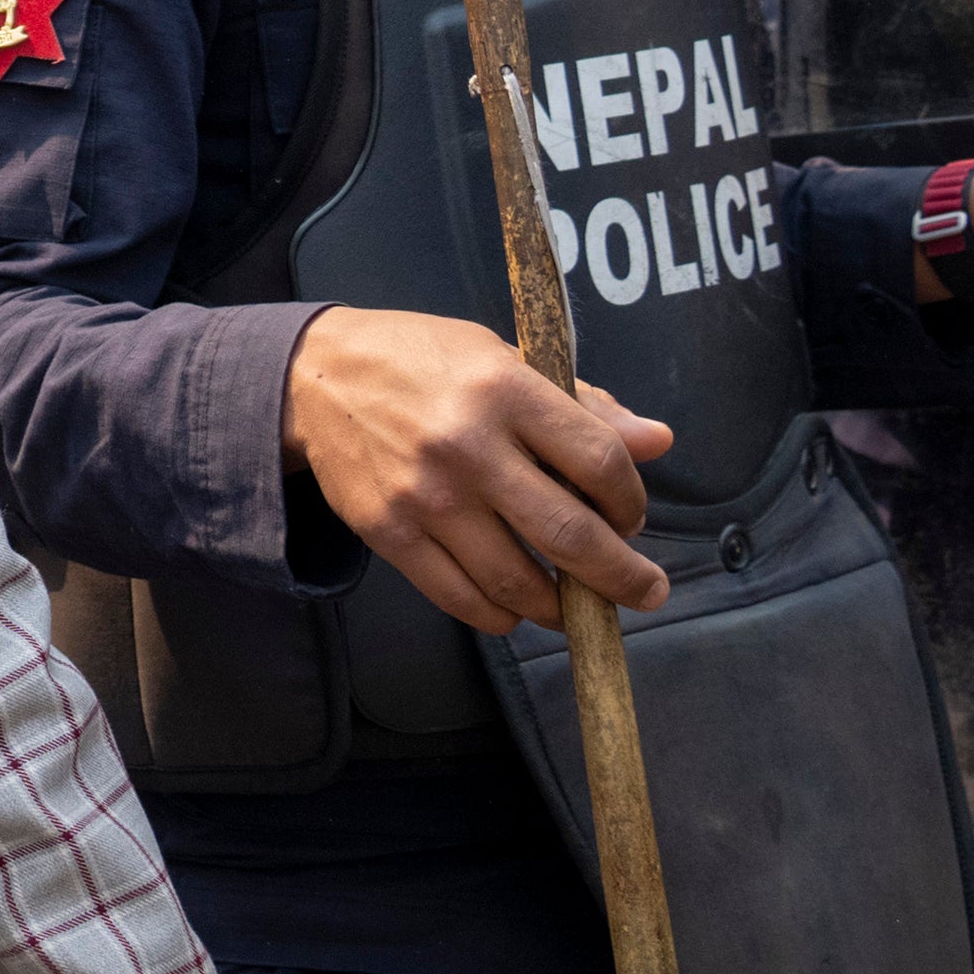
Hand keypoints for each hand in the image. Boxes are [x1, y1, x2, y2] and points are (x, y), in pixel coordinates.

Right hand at [285, 303, 669, 637]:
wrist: (316, 376)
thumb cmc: (422, 360)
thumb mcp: (504, 357)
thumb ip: (583, 403)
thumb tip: (658, 442)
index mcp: (505, 390)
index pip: (599, 462)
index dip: (631, 501)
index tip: (630, 516)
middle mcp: (467, 446)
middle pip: (570, 536)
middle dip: (622, 578)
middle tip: (646, 592)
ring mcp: (425, 496)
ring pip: (517, 583)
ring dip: (562, 608)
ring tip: (578, 605)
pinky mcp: (389, 533)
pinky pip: (461, 598)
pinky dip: (501, 616)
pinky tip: (516, 607)